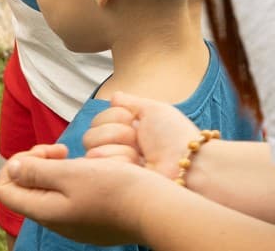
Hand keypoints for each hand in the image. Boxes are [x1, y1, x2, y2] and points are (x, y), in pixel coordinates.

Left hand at [0, 150, 167, 244]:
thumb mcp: (69, 173)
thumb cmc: (113, 188)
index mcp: (46, 212)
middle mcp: (58, 223)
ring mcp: (77, 225)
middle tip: (60, 150)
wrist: (158, 209)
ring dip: (56, 171)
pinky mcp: (94, 222)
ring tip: (77, 158)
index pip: (6, 190)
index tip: (44, 152)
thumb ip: (36, 171)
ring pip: (50, 193)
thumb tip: (12, 168)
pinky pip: (70, 199)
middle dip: (36, 164)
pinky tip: (93, 172)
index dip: (16, 164)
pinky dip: (73, 182)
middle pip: (27, 190)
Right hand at [84, 92, 199, 178]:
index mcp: (123, 133)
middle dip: (115, 132)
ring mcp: (113, 168)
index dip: (114, 117)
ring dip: (118, 146)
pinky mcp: (112, 182)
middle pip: (90, 133)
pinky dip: (118, 160)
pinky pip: (97, 163)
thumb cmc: (176, 137)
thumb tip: (114, 97)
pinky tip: (136, 166)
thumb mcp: (154, 110)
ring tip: (139, 156)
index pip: (98, 119)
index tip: (135, 121)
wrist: (189, 164)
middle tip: (138, 140)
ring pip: (91, 146)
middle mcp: (115, 150)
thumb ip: (130, 102)